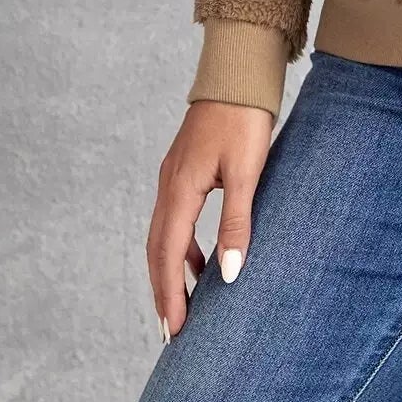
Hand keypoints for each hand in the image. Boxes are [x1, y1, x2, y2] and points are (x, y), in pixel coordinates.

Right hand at [145, 99, 274, 340]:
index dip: (170, 293)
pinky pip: (174, 217)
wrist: (238, 73)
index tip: (175, 329)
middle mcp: (168, 184)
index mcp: (180, 188)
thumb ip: (235, 223)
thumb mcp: (245, 173)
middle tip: (172, 328)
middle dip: (163, 289)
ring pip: (163, 234)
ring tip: (185, 301)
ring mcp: (173, 174)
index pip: (168, 254)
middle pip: (156, 249)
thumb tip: (230, 274)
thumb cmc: (245, 119)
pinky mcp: (184, 167)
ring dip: (170, 269)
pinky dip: (181, 244)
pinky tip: (199, 257)